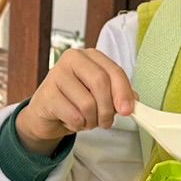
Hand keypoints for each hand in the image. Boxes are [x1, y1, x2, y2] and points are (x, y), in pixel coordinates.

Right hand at [15, 48, 136, 154]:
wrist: (47, 114)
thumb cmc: (76, 101)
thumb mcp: (101, 96)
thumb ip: (118, 95)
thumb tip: (133, 102)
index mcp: (90, 56)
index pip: (114, 71)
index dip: (123, 92)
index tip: (128, 110)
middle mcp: (72, 59)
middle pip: (100, 83)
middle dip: (107, 109)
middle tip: (105, 122)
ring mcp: (56, 75)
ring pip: (87, 103)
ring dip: (91, 120)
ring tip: (86, 120)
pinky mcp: (47, 94)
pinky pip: (73, 115)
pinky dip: (77, 125)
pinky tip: (71, 121)